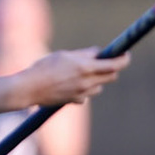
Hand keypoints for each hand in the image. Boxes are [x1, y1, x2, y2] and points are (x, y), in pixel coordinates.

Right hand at [14, 49, 128, 107]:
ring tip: (79, 74)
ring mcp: (83, 93)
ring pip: (99, 86)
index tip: (126, 55)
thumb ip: (85, 54)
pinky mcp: (76, 101)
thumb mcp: (65, 55)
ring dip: (96, 80)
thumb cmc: (44, 67)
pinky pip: (87, 94)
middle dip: (111, 69)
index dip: (124, 60)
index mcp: (85, 67)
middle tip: (104, 63)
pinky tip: (69, 85)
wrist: (28, 88)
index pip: (114, 65)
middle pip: (111, 77)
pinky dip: (84, 89)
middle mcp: (87, 82)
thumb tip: (100, 53)